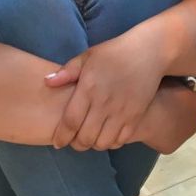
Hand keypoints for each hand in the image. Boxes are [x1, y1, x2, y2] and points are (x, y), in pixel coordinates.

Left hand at [45, 33, 164, 151]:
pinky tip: (107, 134)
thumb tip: (47, 82)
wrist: (148, 52)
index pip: (71, 121)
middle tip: (74, 140)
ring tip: (91, 137)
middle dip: (76, 144)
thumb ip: (67, 72)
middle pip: (85, 138)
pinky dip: (111, 142)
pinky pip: (121, 140)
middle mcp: (104, 104)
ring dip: (94, 144)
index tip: (57, 142)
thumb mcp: (87, 56)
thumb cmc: (114, 53)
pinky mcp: (136, 117)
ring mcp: (121, 112)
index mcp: (88, 88)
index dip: (62, 136)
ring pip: (103, 143)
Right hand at [140, 81, 195, 154]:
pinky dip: (160, 135)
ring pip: (177, 128)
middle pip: (187, 113)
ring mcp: (184, 137)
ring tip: (154, 117)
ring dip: (170, 123)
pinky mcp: (171, 148)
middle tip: (162, 105)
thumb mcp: (170, 78)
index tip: (169, 92)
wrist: (145, 116)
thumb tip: (184, 84)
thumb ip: (178, 81)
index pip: (191, 95)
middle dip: (178, 110)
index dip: (180, 93)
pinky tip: (151, 128)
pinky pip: (165, 139)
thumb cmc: (155, 92)